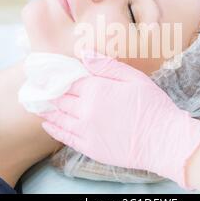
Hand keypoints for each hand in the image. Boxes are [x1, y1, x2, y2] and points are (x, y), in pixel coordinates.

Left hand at [41, 51, 199, 188]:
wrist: (163, 141)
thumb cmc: (153, 106)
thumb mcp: (134, 78)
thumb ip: (107, 65)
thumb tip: (84, 53)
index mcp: (96, 89)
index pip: (70, 79)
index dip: (58, 75)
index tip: (46, 72)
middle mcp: (85, 109)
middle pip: (61, 97)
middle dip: (49, 90)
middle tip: (36, 86)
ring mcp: (85, 130)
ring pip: (58, 116)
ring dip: (46, 108)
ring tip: (36, 103)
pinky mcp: (89, 147)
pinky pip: (64, 136)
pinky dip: (53, 129)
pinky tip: (47, 124)